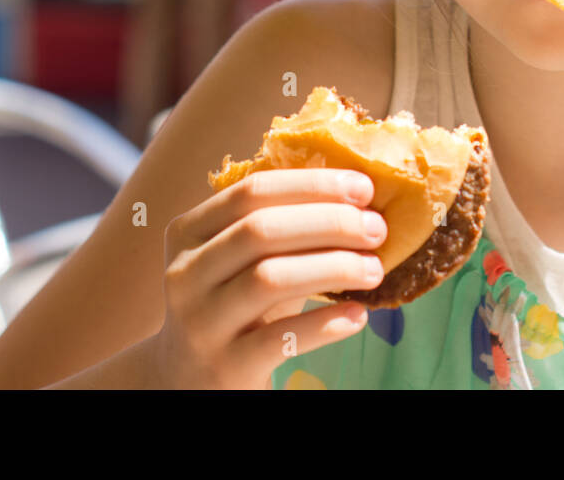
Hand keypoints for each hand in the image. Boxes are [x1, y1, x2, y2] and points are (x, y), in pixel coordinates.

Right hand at [152, 168, 387, 388]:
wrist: (190, 378)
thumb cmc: (235, 304)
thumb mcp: (242, 259)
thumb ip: (281, 224)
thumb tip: (360, 193)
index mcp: (188, 231)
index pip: (252, 191)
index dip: (312, 184)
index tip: (364, 189)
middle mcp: (185, 273)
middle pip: (260, 230)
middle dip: (330, 222)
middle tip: (377, 229)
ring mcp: (200, 322)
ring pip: (269, 279)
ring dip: (334, 268)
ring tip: (374, 270)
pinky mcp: (224, 366)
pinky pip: (280, 338)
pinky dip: (325, 323)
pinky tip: (358, 315)